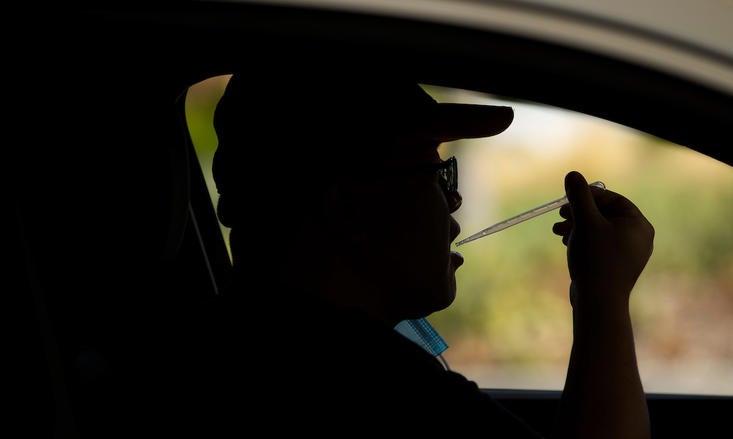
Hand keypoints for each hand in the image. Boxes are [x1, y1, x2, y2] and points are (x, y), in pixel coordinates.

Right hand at [552, 171, 654, 308]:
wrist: (598, 302)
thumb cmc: (594, 259)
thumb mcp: (584, 222)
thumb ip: (578, 197)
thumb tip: (573, 175)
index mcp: (638, 224)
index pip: (612, 199)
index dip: (587, 196)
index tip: (566, 199)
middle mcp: (639, 238)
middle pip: (605, 214)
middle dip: (579, 213)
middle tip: (559, 215)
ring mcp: (629, 254)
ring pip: (600, 230)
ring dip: (577, 227)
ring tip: (558, 232)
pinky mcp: (617, 267)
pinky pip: (600, 245)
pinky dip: (583, 241)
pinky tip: (567, 244)